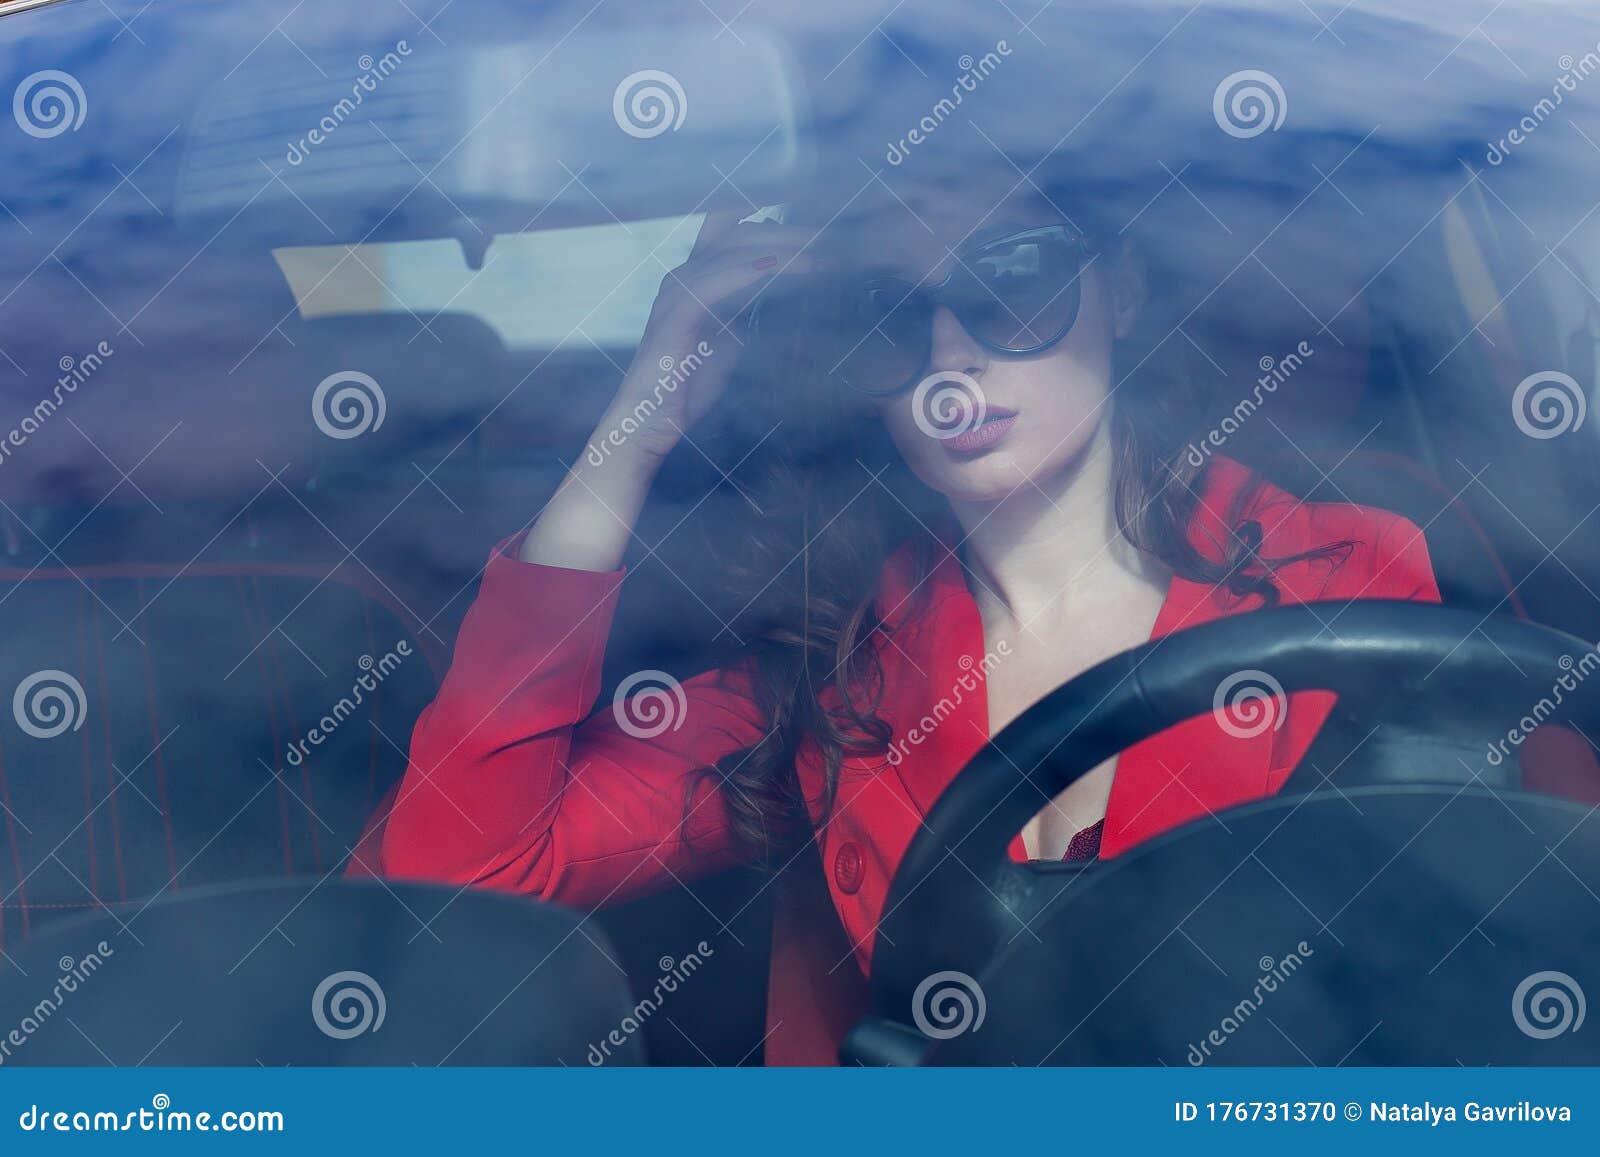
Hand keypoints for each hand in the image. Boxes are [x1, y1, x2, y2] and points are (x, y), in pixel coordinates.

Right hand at [589, 211, 813, 464]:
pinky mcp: (674, 317)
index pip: (729, 227)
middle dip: (786, 230)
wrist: (650, 422)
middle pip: (737, 232)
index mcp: (696, 279)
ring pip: (730, 252)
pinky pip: (713, 283)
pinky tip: (775, 266)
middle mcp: (683, 276)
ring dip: (777, 249)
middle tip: (828, 237)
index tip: (810, 214)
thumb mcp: (730, 339)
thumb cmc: (687, 385)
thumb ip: (748, 309)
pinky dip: (745, 271)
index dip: (765, 212)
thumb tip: (784, 291)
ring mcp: (676, 294)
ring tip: (817, 255)